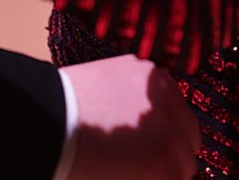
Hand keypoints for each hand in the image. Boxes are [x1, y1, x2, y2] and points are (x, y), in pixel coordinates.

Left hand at [64, 55, 199, 179]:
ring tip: (144, 135)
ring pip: (182, 115)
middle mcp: (170, 126)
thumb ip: (151, 176)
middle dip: (172, 156)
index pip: (184, 174)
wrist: (49, 120)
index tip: (153, 173)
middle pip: (189, 147)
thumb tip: (157, 172)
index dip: (165, 176)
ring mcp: (159, 92)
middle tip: (149, 160)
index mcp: (166, 165)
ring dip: (170, 126)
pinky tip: (135, 109)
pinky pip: (165, 91)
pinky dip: (156, 102)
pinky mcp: (145, 69)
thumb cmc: (79, 164)